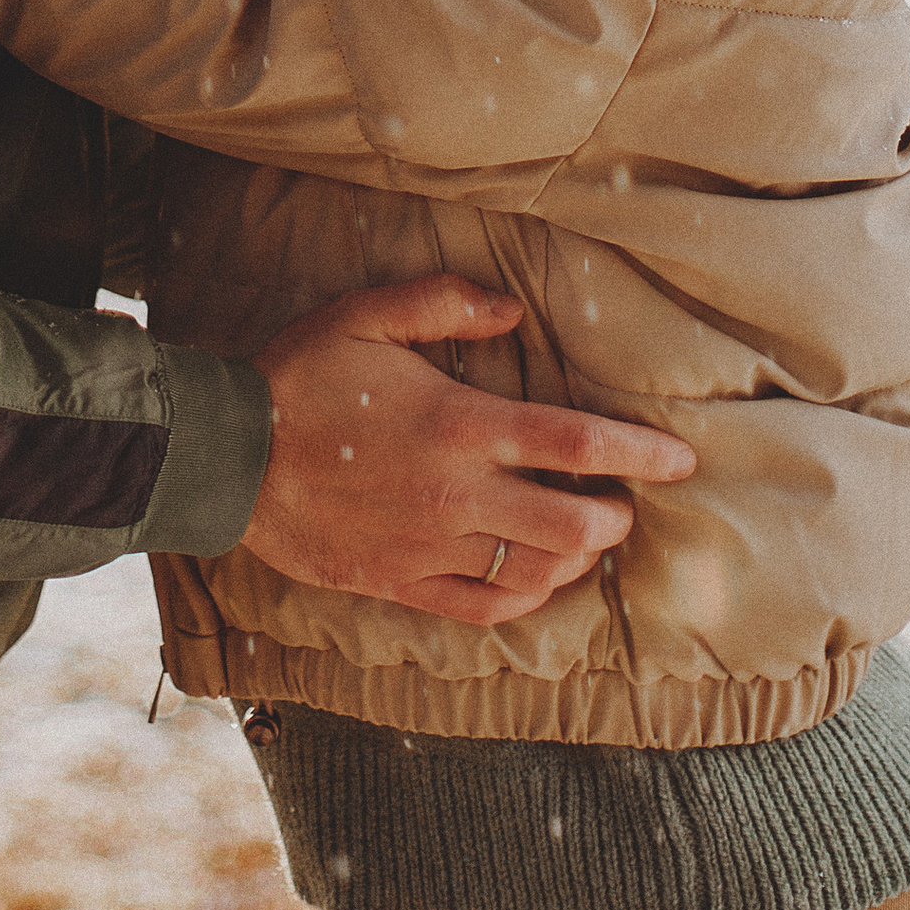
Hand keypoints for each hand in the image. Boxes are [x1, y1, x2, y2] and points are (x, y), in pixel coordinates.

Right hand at [243, 276, 695, 625]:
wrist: (228, 455)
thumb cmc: (300, 375)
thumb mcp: (366, 314)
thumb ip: (445, 303)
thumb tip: (512, 310)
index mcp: (458, 425)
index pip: (574, 444)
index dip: (639, 453)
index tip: (681, 459)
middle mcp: (456, 494)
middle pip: (572, 523)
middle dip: (616, 516)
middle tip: (624, 501)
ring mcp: (430, 546)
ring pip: (535, 572)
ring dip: (577, 559)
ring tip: (586, 538)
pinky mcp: (401, 582)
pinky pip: (483, 607)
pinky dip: (524, 598)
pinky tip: (534, 578)